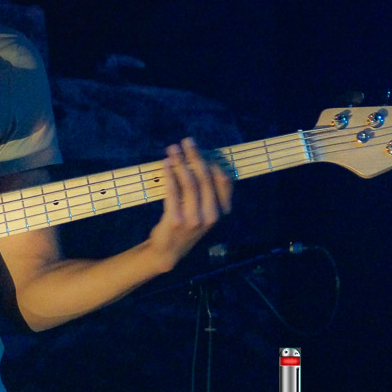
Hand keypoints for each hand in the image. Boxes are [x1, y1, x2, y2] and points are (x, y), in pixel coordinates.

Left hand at [148, 137, 232, 271]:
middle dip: (195, 155)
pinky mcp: (176, 220)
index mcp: (222, 211)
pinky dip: (169, 174)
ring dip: (180, 161)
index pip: (224, 180)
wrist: (169, 251)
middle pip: (205, 177)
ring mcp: (194, 219)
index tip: (203, 149)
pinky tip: (166, 164)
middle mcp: (212, 215)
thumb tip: (203, 158)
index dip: (213, 161)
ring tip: (172, 149)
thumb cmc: (188, 224)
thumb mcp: (205, 210)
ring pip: (189, 182)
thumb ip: (208, 191)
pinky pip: (173, 191)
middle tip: (187, 141)